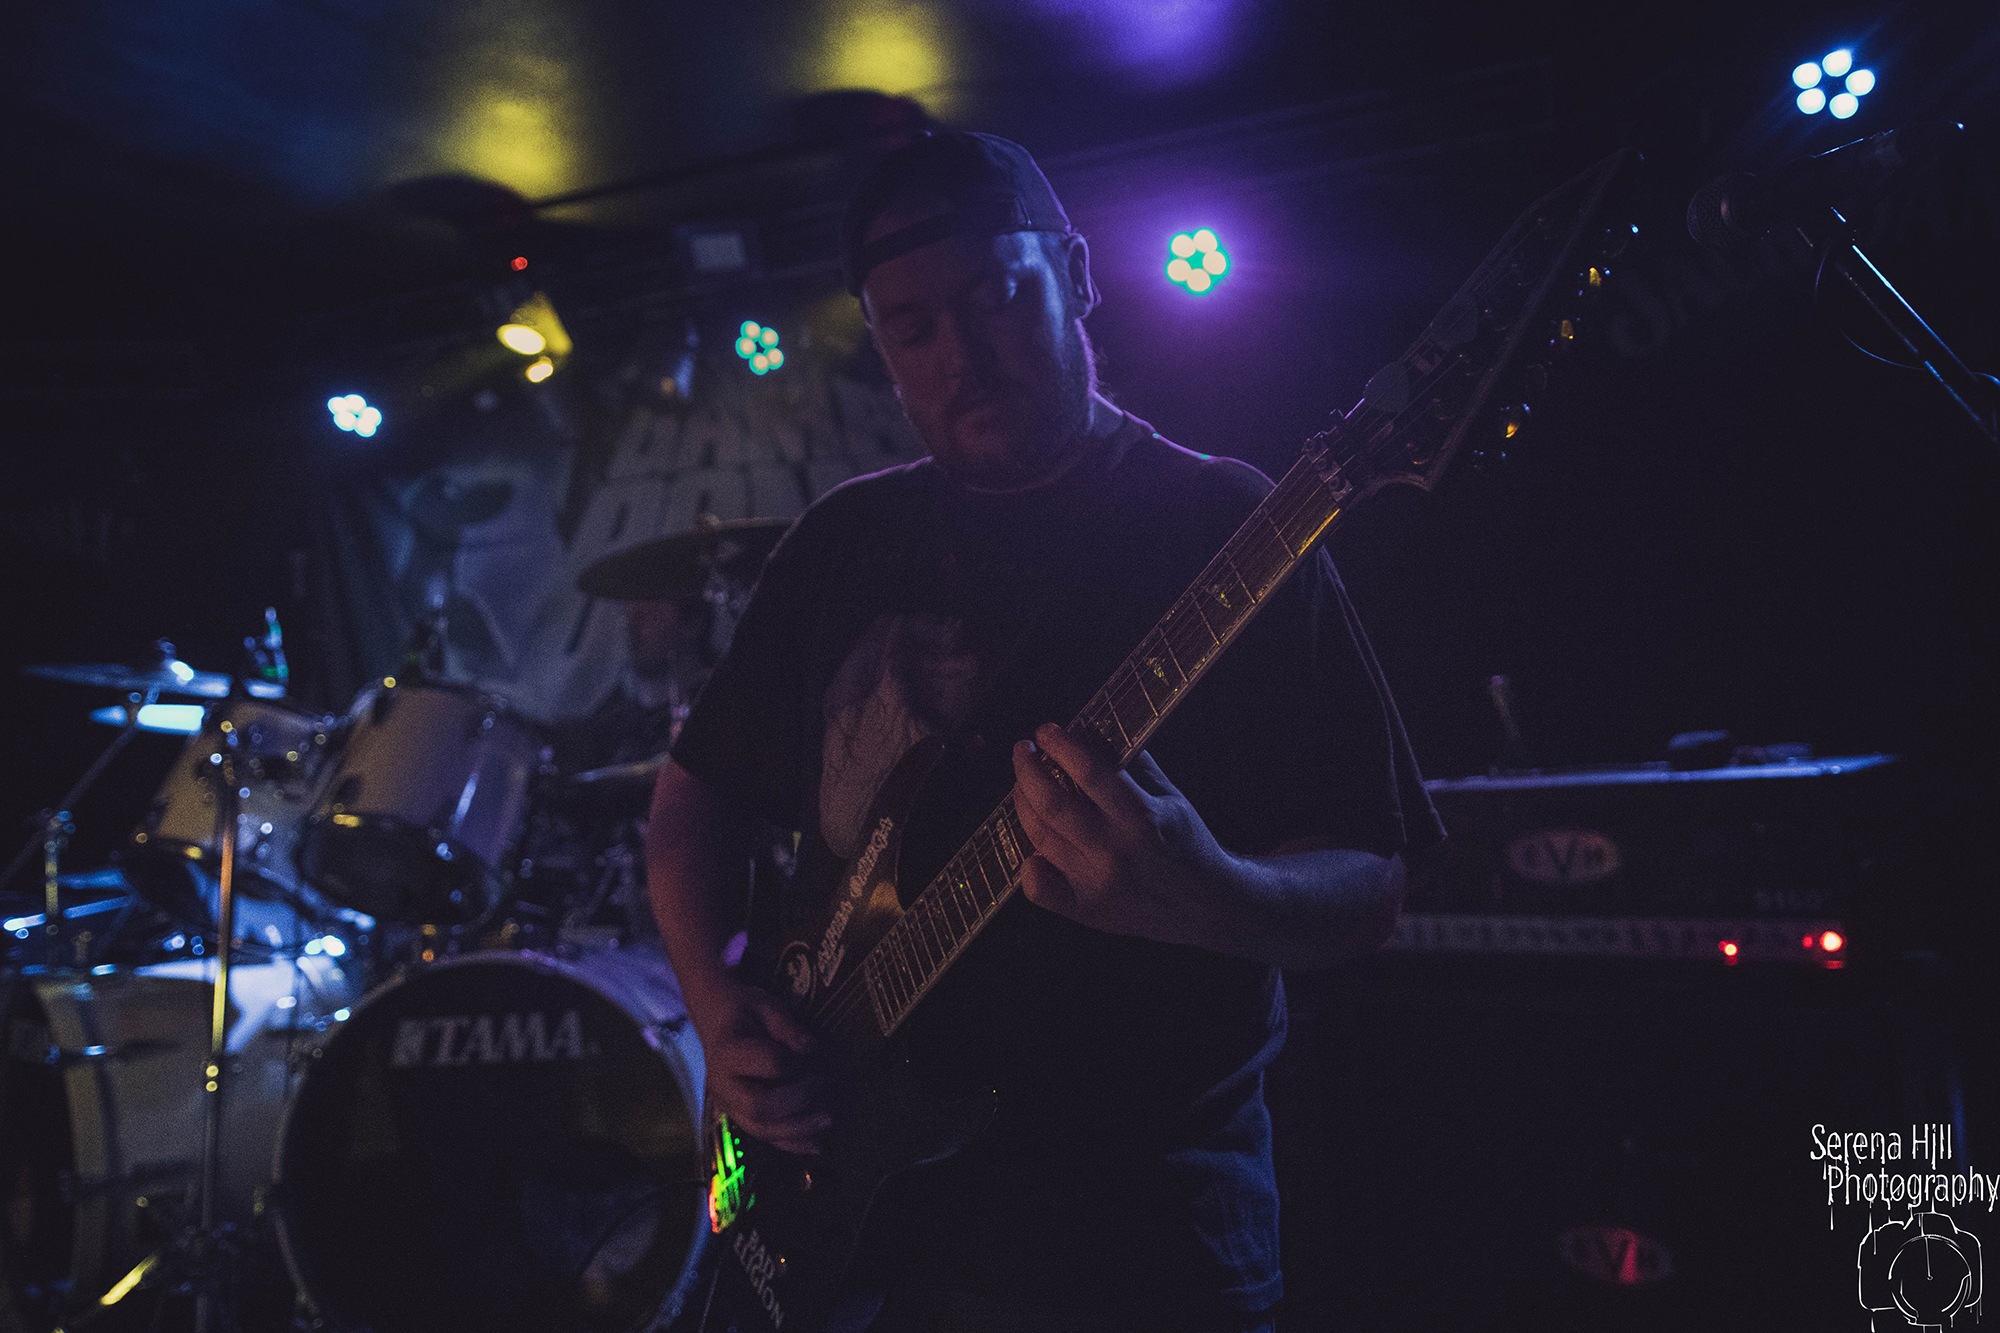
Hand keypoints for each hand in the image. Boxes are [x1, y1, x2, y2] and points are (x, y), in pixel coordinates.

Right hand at [686, 976, 836, 1155]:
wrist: (716, 1021)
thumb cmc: (745, 1011)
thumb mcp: (766, 1006)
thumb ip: (787, 1026)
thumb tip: (811, 1049)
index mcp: (728, 1052)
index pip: (769, 1063)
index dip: (797, 1061)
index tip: (816, 1050)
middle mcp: (723, 1086)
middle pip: (761, 1107)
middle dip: (800, 1101)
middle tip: (827, 1087)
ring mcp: (730, 1105)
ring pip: (762, 1130)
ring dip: (800, 1129)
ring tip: (830, 1120)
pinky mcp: (740, 1116)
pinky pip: (765, 1137)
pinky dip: (792, 1144)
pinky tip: (818, 1145)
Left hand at [1009, 723, 1240, 948]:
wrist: (1207, 905)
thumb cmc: (1188, 844)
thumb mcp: (1172, 799)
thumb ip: (1136, 767)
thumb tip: (1097, 732)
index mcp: (1141, 817)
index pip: (1089, 771)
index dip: (1061, 746)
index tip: (1046, 730)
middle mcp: (1115, 850)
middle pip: (1053, 803)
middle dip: (1028, 770)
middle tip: (1023, 750)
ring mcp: (1098, 883)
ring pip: (1041, 837)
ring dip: (1023, 804)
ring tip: (1022, 785)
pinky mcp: (1088, 910)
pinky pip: (1040, 890)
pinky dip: (1029, 867)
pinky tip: (1031, 849)